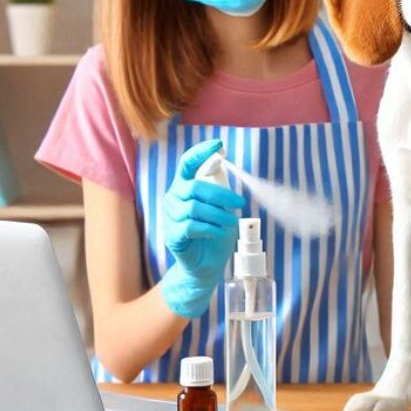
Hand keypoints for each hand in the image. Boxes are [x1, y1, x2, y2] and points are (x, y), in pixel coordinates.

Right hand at [158, 139, 245, 317]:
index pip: (188, 162)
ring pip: (195, 207)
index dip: (202, 152)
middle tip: (240, 203)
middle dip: (221, 194)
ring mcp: (170, 216)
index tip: (220, 145)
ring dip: (218, 215)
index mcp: (185, 186)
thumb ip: (220, 189)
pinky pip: (191, 225)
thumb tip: (226, 168)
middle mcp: (174, 198)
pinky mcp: (172, 235)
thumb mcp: (221, 207)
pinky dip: (209, 228)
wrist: (206, 265)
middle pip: (195, 187)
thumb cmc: (214, 233)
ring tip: (230, 223)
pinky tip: (217, 232)